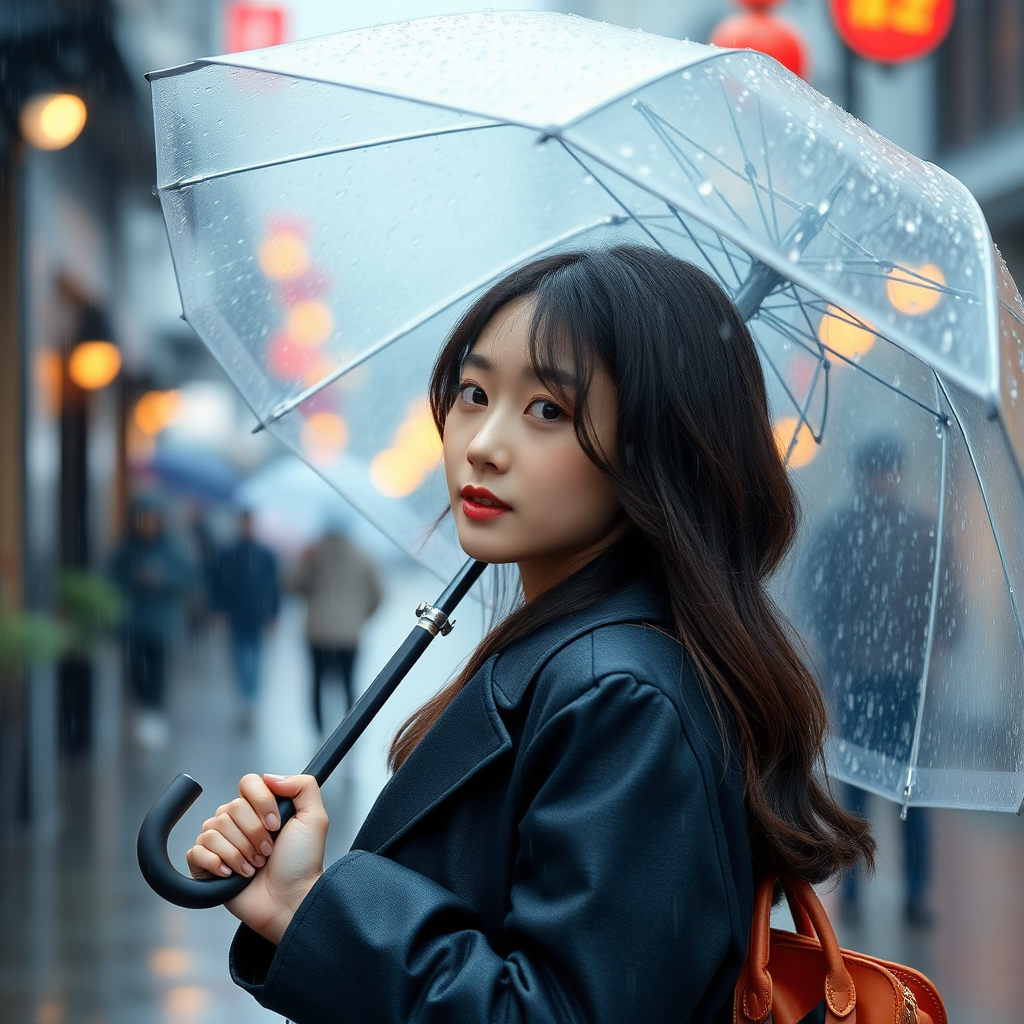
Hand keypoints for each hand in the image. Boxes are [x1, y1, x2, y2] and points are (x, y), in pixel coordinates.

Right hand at [186, 773, 327, 943]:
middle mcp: (239, 821)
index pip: (248, 783)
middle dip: (253, 834)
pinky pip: (196, 851)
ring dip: (239, 853)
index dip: (260, 803)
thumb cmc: (302, 863)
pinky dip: (216, 863)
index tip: (276, 824)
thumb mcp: (314, 819)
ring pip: (213, 829)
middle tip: (268, 852)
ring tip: (254, 866)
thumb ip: (303, 786)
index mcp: (261, 807)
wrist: (290, 900)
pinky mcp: (206, 866)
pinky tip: (232, 874)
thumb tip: (270, 776)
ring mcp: (222, 843)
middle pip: (230, 809)